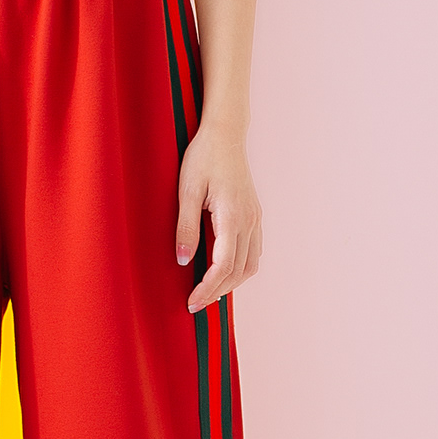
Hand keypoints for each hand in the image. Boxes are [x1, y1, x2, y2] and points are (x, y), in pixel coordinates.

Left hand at [175, 118, 262, 312]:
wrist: (225, 135)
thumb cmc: (203, 158)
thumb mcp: (186, 191)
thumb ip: (186, 227)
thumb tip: (182, 260)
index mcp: (232, 216)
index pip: (223, 265)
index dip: (208, 288)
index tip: (192, 301)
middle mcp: (249, 221)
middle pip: (238, 271)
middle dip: (217, 291)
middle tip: (195, 303)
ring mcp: (255, 219)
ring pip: (250, 265)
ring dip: (231, 283)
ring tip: (208, 292)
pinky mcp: (254, 216)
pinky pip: (253, 252)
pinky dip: (240, 269)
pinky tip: (223, 272)